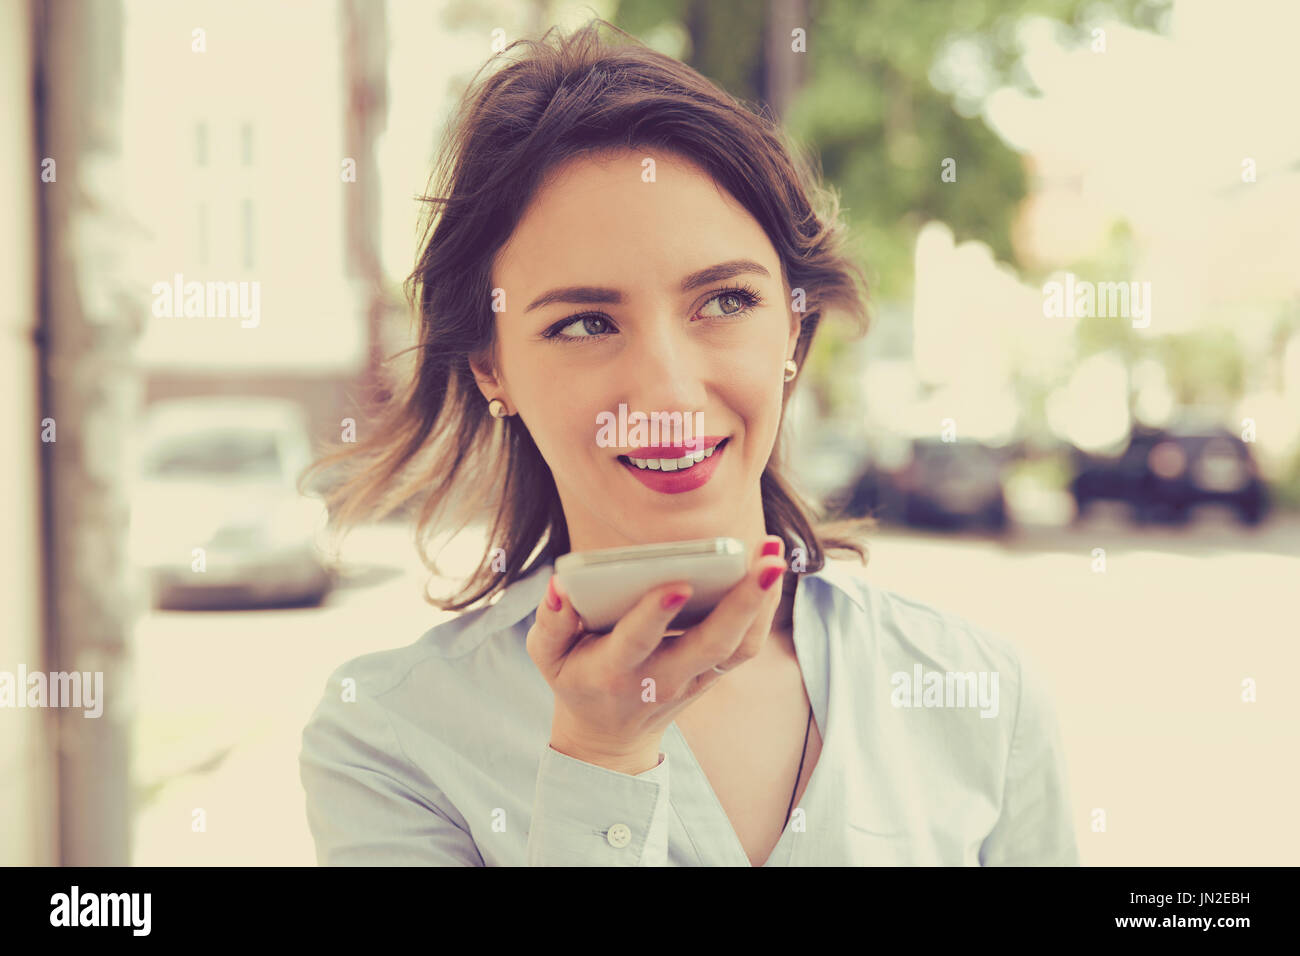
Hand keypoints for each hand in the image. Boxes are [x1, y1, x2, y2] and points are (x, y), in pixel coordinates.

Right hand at [526, 535, 787, 772]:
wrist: (608, 737)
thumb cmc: (577, 679)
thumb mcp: (548, 657)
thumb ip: (549, 621)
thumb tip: (562, 586)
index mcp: (615, 671)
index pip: (638, 642)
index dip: (655, 615)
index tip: (677, 583)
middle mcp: (662, 678)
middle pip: (712, 645)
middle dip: (742, 602)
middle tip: (769, 561)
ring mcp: (694, 680)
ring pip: (738, 647)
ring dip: (762, 602)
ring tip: (775, 555)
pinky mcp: (713, 675)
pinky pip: (745, 646)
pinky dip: (763, 609)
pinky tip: (770, 570)